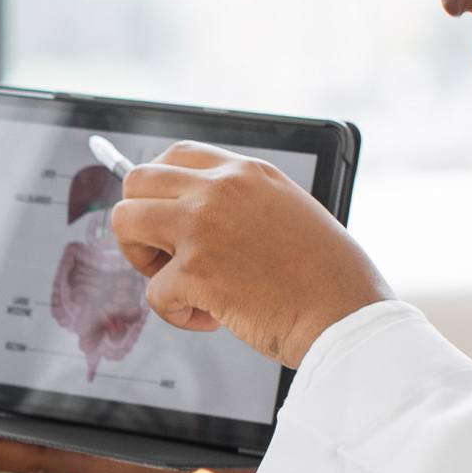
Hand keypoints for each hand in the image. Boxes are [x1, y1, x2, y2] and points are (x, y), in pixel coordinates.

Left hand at [107, 145, 393, 364]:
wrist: (346, 315)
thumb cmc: (327, 275)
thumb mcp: (287, 211)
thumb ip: (242, 203)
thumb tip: (194, 215)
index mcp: (247, 172)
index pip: (177, 155)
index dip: (160, 189)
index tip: (167, 218)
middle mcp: (220, 189)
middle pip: (137, 181)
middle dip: (141, 223)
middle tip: (167, 256)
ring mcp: (203, 226)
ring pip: (125, 223)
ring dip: (142, 259)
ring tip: (178, 282)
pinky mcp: (195, 271)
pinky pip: (152, 292)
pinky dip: (176, 313)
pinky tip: (211, 317)